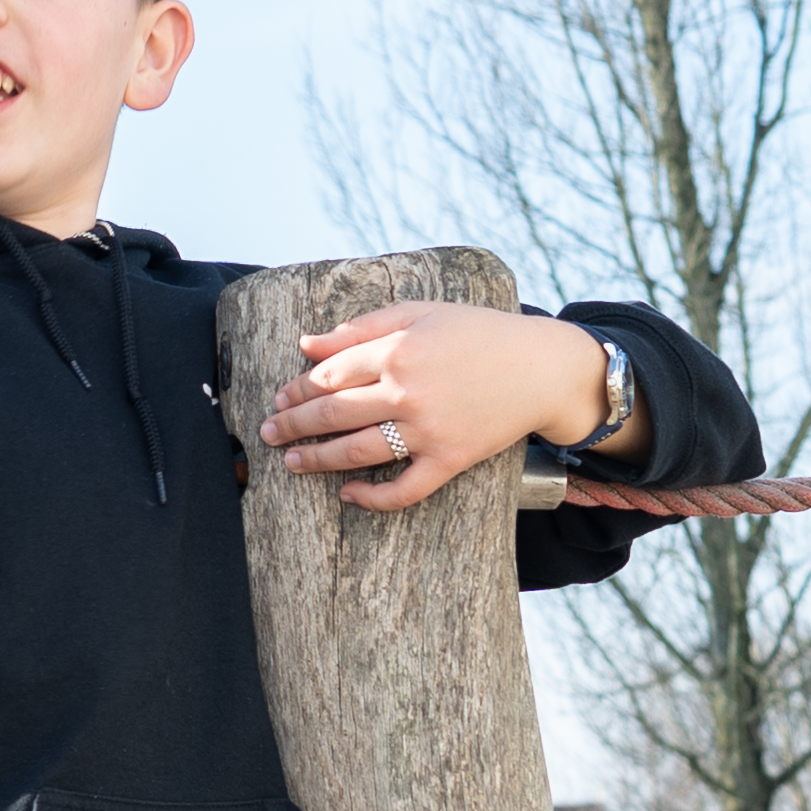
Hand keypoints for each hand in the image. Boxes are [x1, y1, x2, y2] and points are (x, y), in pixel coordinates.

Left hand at [262, 301, 620, 510]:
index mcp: (398, 349)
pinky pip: (404, 489)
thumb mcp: (421, 312)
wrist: (541, 368)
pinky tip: (348, 495)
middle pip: (333, 413)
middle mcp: (407, 391)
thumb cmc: (479, 334)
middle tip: (269, 433)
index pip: (330, 374)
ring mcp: (428, 430)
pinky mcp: (450, 460)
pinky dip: (372, 497)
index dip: (298, 388)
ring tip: (292, 462)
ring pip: (357, 451)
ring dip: (317, 459)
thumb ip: (361, 326)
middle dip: (293, 424)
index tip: (280, 397)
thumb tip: (307, 344)